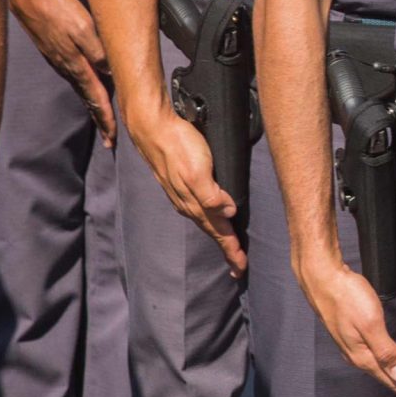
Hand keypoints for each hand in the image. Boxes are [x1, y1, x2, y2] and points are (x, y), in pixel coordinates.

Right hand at [11, 0, 113, 141]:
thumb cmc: (58, 11)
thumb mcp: (85, 29)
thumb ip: (98, 51)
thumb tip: (112, 73)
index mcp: (78, 66)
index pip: (97, 98)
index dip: (106, 119)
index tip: (114, 138)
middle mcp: (69, 69)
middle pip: (90, 100)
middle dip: (101, 120)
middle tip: (110, 140)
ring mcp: (62, 62)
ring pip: (84, 90)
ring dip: (95, 106)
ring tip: (103, 120)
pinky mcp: (58, 54)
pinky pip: (77, 78)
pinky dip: (88, 90)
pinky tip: (91, 89)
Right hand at [126, 100, 244, 274]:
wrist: (153, 128)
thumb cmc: (179, 145)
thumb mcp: (198, 170)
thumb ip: (211, 194)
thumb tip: (228, 213)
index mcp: (195, 203)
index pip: (219, 232)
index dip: (231, 250)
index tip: (241, 268)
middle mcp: (189, 203)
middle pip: (213, 231)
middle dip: (226, 248)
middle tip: (239, 266)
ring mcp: (183, 194)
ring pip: (206, 220)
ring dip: (219, 235)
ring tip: (229, 246)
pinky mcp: (181, 184)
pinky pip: (199, 208)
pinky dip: (210, 219)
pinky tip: (213, 217)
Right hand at [298, 252, 395, 396]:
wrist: (322, 280)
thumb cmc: (347, 297)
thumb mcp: (370, 323)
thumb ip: (386, 350)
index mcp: (366, 358)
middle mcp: (362, 358)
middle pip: (394, 384)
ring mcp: (359, 349)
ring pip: (389, 372)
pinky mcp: (359, 338)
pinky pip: (384, 359)